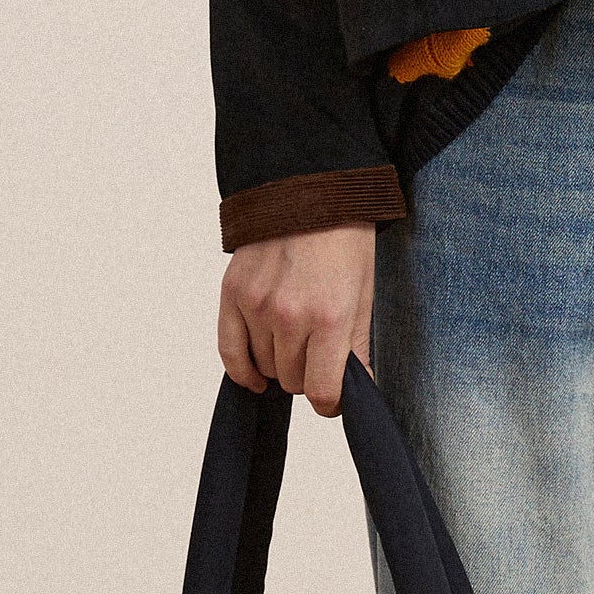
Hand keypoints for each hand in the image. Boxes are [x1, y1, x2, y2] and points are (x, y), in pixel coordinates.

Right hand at [218, 222, 376, 414]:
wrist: (308, 190)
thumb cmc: (344, 240)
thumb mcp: (364, 292)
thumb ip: (358, 347)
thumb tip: (358, 390)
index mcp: (330, 316)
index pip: (322, 391)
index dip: (331, 403)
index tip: (334, 398)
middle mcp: (289, 315)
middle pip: (292, 381)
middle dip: (308, 375)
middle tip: (317, 354)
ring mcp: (256, 305)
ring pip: (264, 367)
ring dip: (279, 364)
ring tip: (294, 341)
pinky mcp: (232, 294)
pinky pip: (229, 351)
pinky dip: (242, 370)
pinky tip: (256, 376)